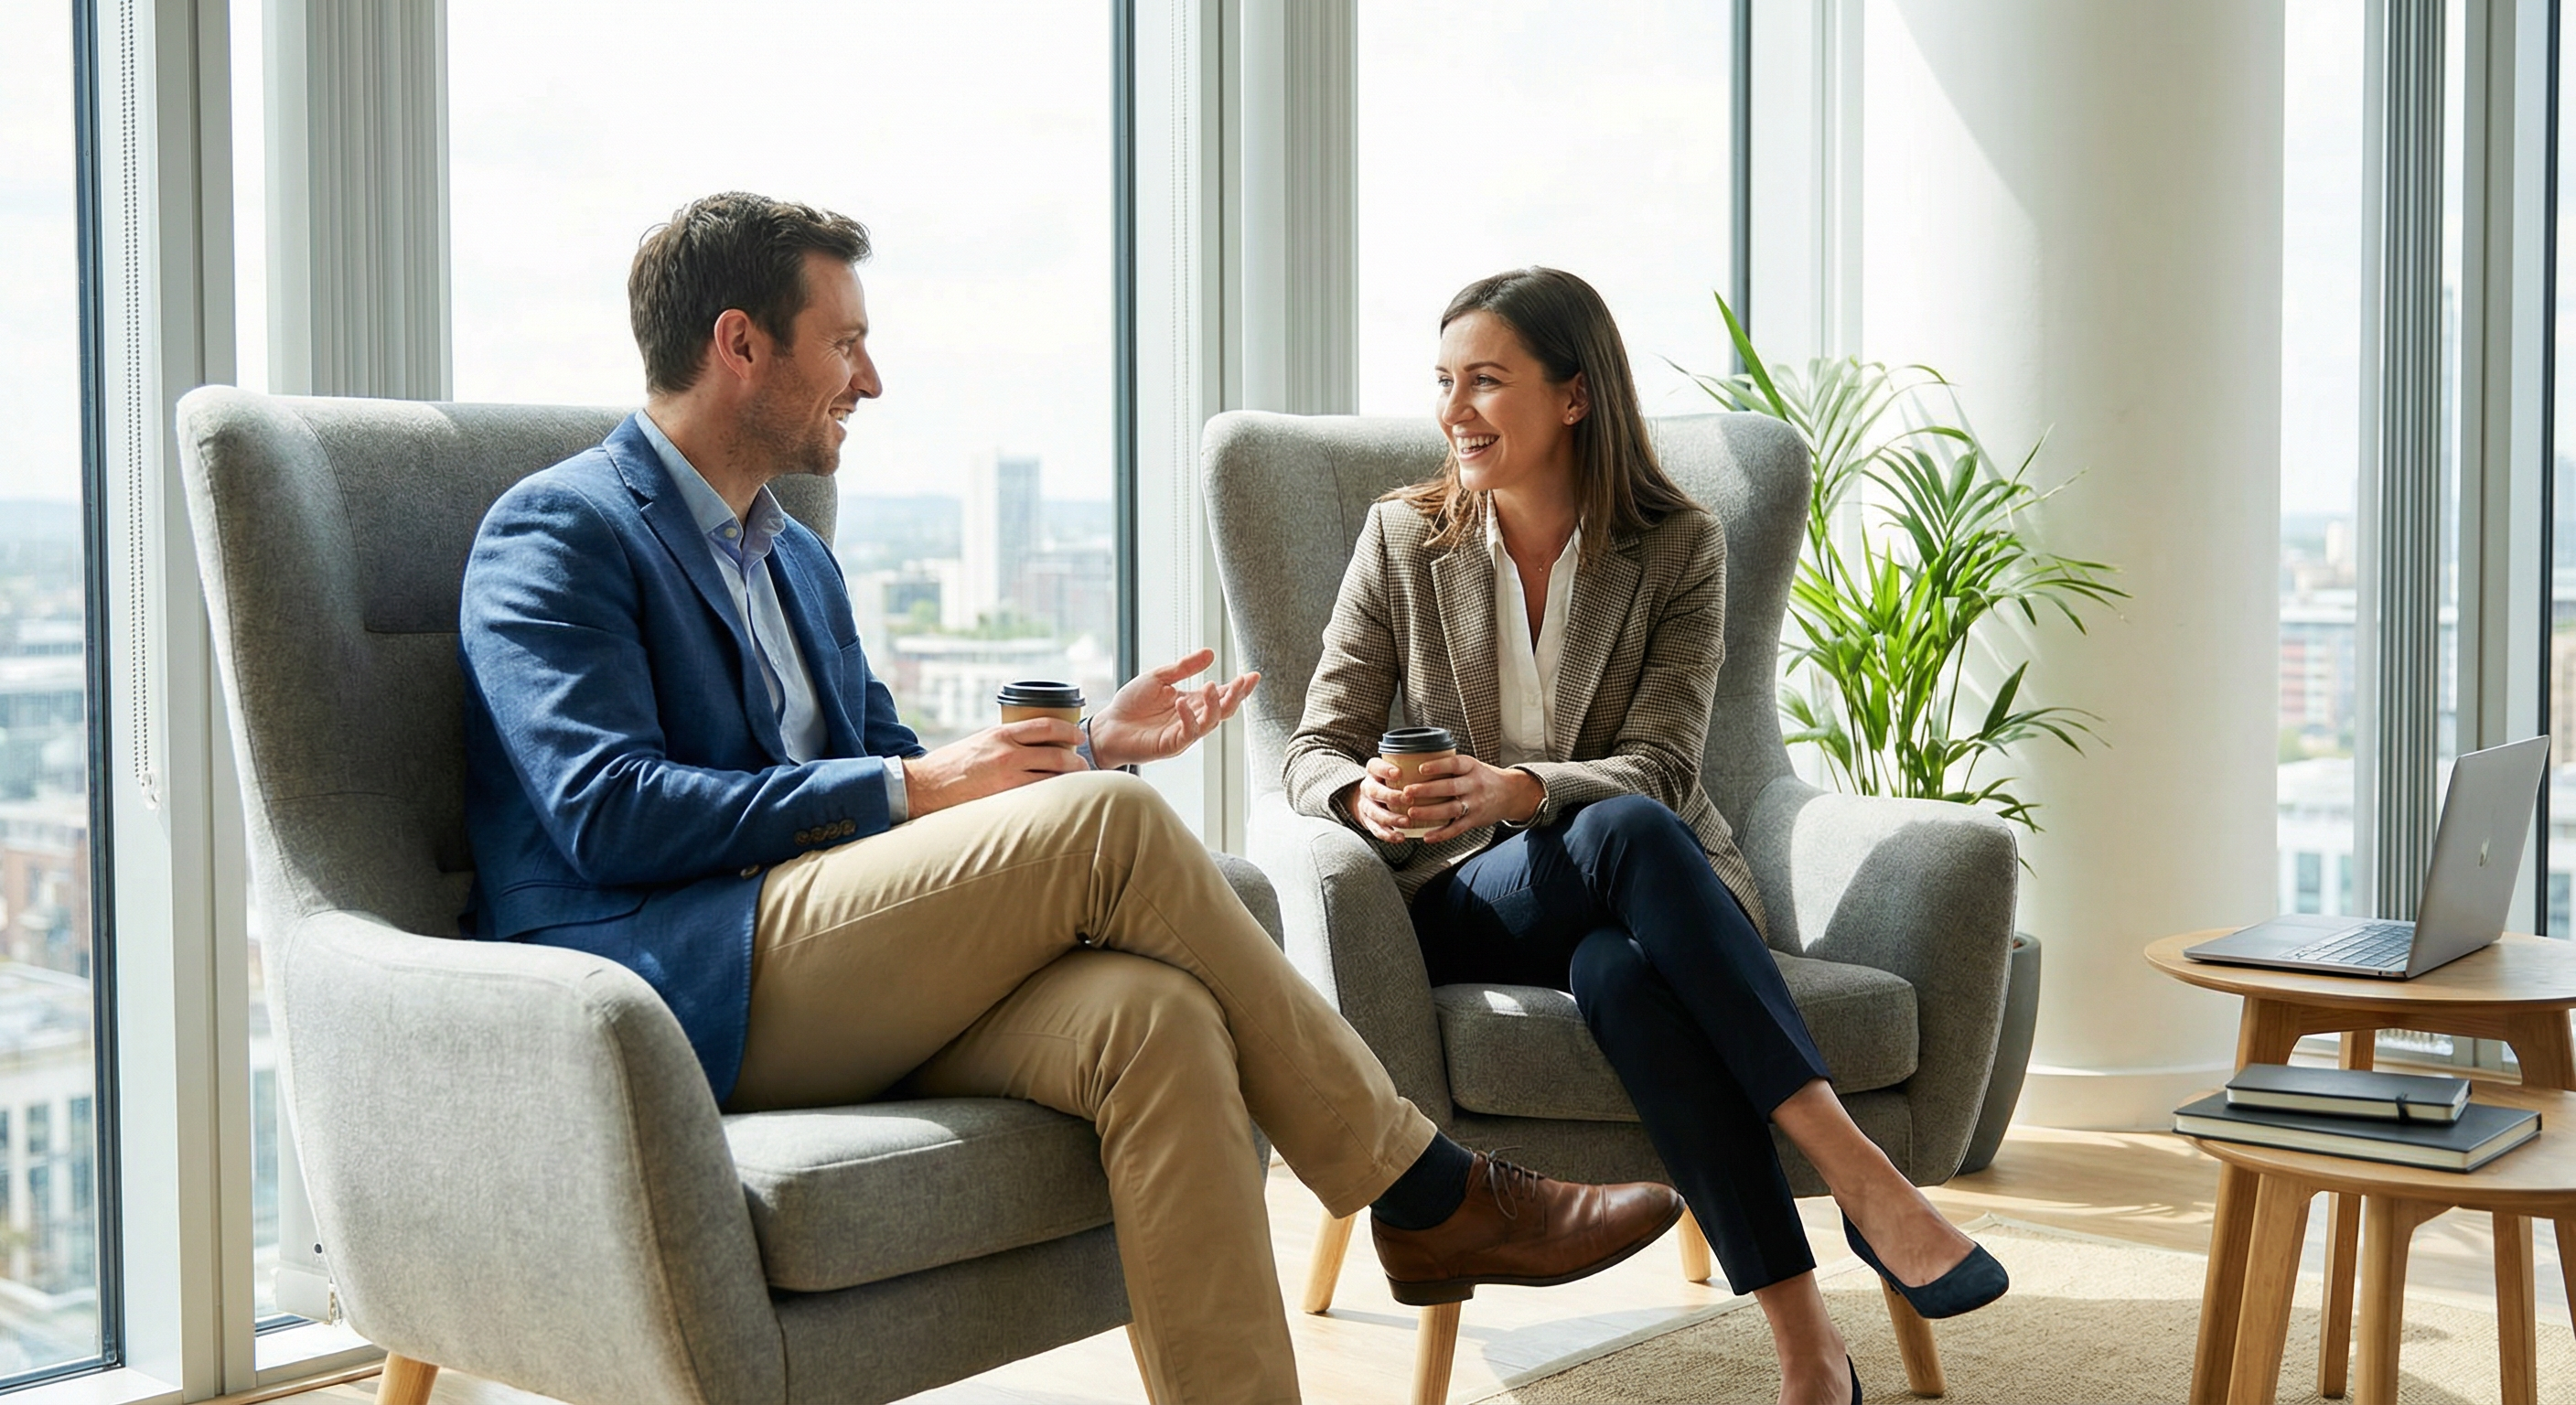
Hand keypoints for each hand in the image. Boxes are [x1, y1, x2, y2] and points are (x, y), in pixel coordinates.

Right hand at [901, 718, 1089, 817]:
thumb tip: (1033, 745)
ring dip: (1068, 781)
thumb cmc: (952, 764)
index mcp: (1001, 733)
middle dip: (1076, 761)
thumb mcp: (981, 741)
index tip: (1078, 736)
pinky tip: (1057, 799)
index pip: (1046, 725)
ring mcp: (1006, 776)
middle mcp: (1007, 752)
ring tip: (1075, 784)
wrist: (925, 785)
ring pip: (1051, 777)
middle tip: (1083, 766)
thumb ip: (1006, 742)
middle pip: (1056, 753)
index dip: (1069, 729)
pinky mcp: (1003, 797)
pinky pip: (1036, 795)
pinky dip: (1050, 795)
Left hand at [1087, 647, 1258, 769]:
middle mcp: (1192, 719)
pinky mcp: (1171, 745)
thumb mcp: (1159, 678)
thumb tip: (1210, 653)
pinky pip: (1188, 734)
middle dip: (1235, 696)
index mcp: (1192, 702)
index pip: (1222, 695)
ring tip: (1211, 687)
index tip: (1253, 675)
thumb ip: (1184, 668)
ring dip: (1215, 706)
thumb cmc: (1131, 704)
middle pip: (1223, 710)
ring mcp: (1183, 734)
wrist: (1107, 726)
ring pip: (1210, 723)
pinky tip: (1182, 703)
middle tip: (1242, 682)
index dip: (1239, 687)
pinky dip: (1188, 718)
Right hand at [1341, 759, 1418, 842]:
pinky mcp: (1368, 821)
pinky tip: (1400, 837)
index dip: (1384, 770)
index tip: (1398, 773)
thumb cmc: (1393, 781)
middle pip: (1373, 791)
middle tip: (1408, 799)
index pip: (1374, 767)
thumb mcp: (1397, 770)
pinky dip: (1387, 835)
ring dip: (1390, 818)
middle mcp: (1367, 787)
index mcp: (1373, 772)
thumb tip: (1439, 761)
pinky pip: (1375, 829)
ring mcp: (1366, 805)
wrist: (1372, 798)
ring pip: (1374, 812)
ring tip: (1407, 822)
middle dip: (1390, 796)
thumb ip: (1411, 767)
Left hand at [1395, 753, 1543, 842]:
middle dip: (1427, 790)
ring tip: (1411, 812)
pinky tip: (1426, 836)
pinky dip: (1441, 834)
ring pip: (1451, 809)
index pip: (1454, 764)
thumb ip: (1451, 767)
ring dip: (1430, 812)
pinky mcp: (1475, 820)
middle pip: (1450, 787)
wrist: (1511, 793)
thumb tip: (1415, 762)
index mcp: (1472, 767)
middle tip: (1407, 792)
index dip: (1438, 766)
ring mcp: (1476, 804)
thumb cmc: (1483, 778)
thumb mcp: (1472, 766)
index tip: (1420, 768)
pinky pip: (1457, 829)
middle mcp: (1475, 784)